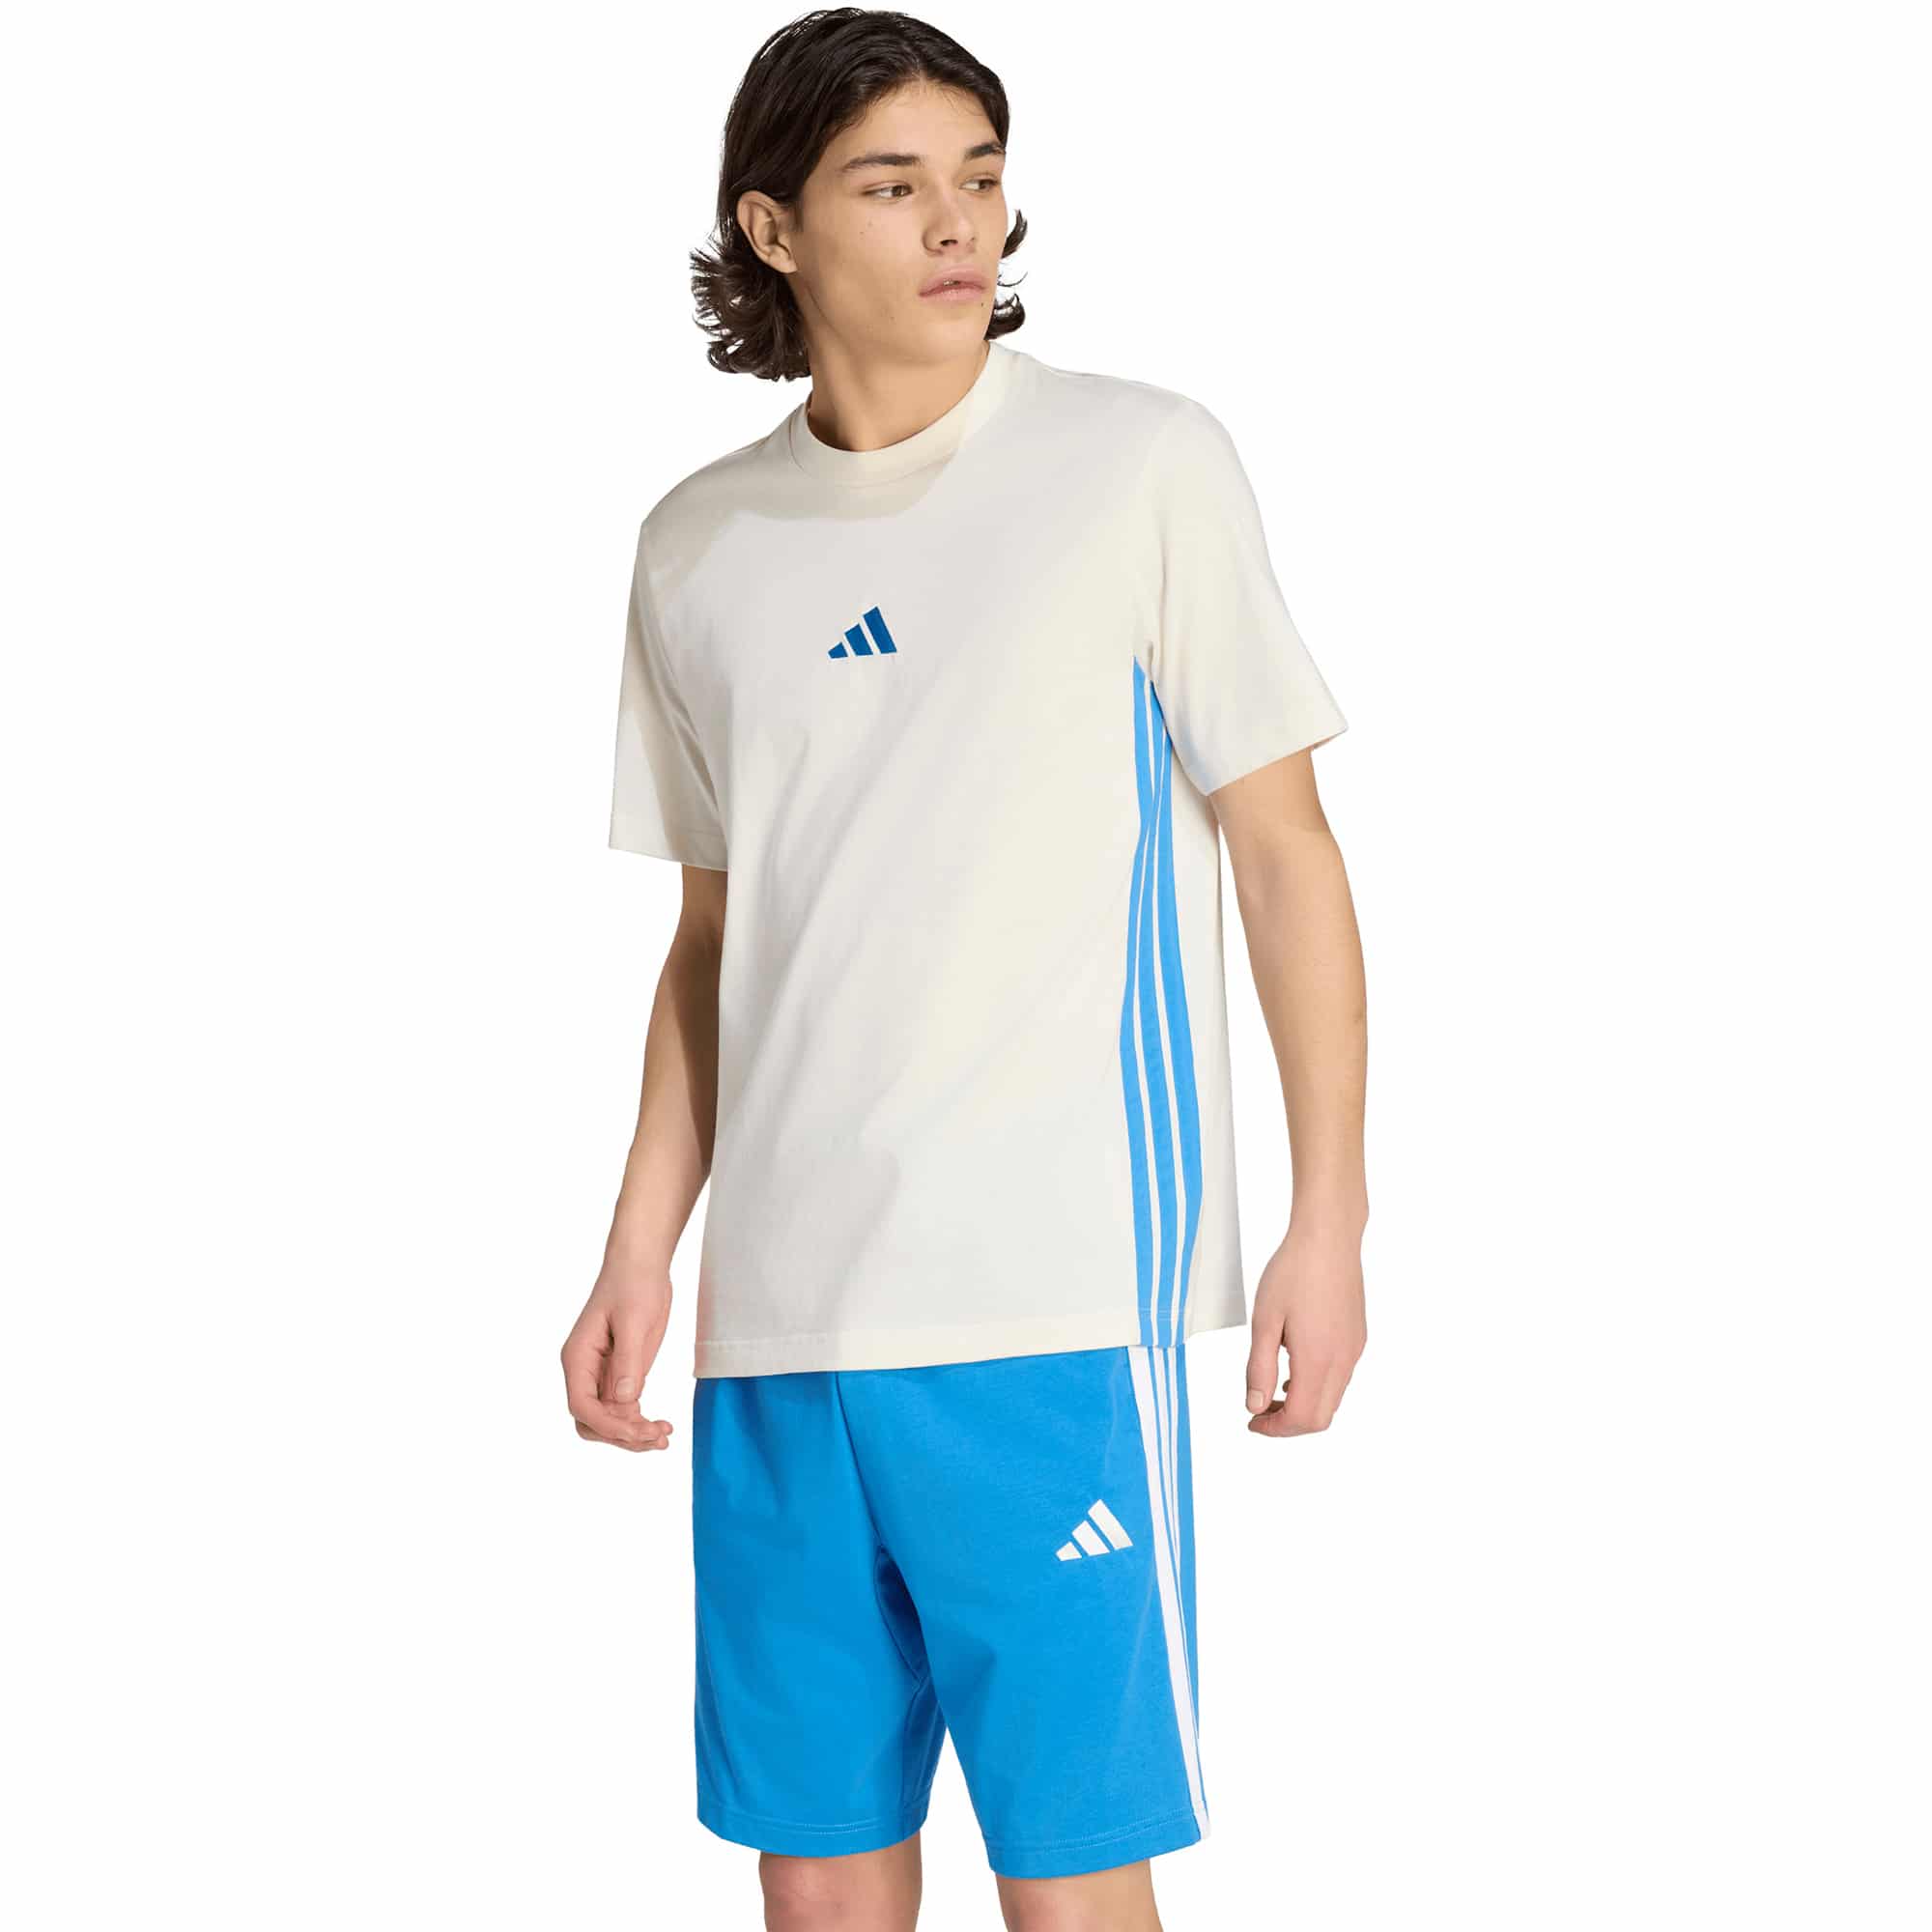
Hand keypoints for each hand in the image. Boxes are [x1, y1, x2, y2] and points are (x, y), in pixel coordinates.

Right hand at [561, 1263, 675, 1451]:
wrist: (642, 1266)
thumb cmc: (633, 1285)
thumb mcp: (633, 1321)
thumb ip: (628, 1361)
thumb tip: (626, 1401)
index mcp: (577, 1357)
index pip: (581, 1405)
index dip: (607, 1425)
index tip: (637, 1431)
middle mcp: (585, 1371)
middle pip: (592, 1421)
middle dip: (621, 1435)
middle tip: (657, 1436)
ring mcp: (603, 1376)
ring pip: (608, 1421)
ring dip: (633, 1434)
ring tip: (664, 1436)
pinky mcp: (621, 1375)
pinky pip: (624, 1411)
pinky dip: (640, 1423)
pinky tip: (663, 1427)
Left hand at [1244, 1223, 1365, 1436]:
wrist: (1328, 1236)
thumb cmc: (1294, 1271)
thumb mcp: (1264, 1321)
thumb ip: (1258, 1368)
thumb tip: (1254, 1406)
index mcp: (1318, 1359)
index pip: (1302, 1418)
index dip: (1275, 1428)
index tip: (1252, 1421)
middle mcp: (1343, 1359)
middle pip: (1321, 1417)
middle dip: (1289, 1423)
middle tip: (1260, 1410)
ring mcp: (1354, 1349)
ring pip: (1333, 1398)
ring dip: (1303, 1404)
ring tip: (1273, 1388)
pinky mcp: (1358, 1337)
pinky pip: (1340, 1376)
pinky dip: (1317, 1385)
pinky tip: (1295, 1366)